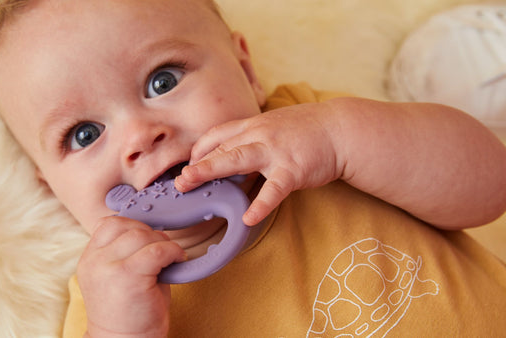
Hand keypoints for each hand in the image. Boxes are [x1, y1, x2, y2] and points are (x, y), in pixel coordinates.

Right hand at [77, 216, 186, 336]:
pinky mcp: (129, 277)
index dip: (133, 226)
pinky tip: (177, 260)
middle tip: (163, 250)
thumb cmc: (130, 314)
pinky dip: (172, 251)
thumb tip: (154, 231)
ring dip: (161, 242)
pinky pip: (157, 250)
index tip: (147, 240)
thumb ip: (128, 252)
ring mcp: (109, 268)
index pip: (108, 224)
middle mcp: (95, 262)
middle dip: (150, 233)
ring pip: (141, 235)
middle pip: (126, 226)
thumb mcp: (119, 277)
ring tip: (169, 257)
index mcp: (89, 260)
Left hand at [175, 103, 341, 225]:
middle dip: (197, 164)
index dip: (199, 149)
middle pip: (221, 147)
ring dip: (212, 170)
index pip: (218, 135)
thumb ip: (252, 139)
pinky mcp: (293, 168)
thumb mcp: (274, 126)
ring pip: (238, 158)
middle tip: (178, 180)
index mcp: (254, 125)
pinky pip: (274, 189)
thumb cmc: (306, 130)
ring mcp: (276, 150)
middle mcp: (260, 134)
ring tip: (191, 184)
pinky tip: (248, 218)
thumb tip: (232, 158)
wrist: (340, 129)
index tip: (188, 164)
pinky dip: (261, 204)